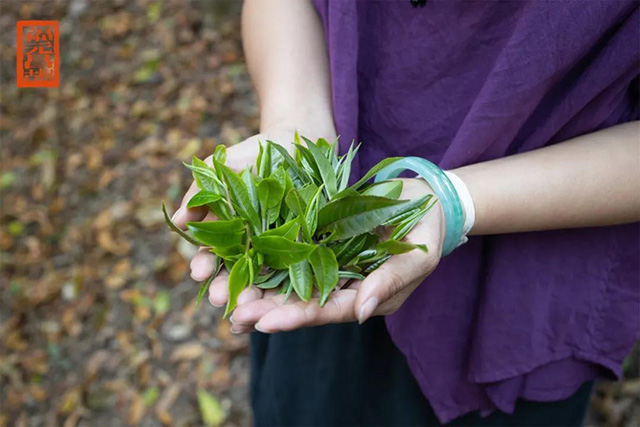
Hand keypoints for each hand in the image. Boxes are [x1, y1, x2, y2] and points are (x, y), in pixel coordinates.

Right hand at [171, 127, 335, 296]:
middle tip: (220, 298)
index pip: (211, 256)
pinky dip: (289, 289)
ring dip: (253, 296)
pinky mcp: (304, 249)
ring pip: (263, 281)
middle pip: (234, 275)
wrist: (294, 143)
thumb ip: (200, 192)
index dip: (203, 264)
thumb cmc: (252, 154)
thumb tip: (177, 220)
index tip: (198, 271)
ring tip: (247, 307)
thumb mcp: (221, 167)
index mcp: (225, 232)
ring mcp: (277, 250)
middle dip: (225, 288)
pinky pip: (296, 273)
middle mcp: (249, 247)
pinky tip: (283, 303)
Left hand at [226, 178, 443, 332]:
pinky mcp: (320, 241)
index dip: (296, 317)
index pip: (328, 311)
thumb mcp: (418, 257)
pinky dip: (266, 261)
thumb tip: (360, 314)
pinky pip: (290, 254)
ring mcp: (330, 264)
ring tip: (225, 300)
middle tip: (233, 315)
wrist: (425, 199)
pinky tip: (240, 264)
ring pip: (289, 282)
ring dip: (259, 291)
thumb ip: (390, 282)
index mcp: (366, 298)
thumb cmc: (427, 229)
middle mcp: (343, 286)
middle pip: (301, 302)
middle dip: (266, 310)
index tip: (264, 323)